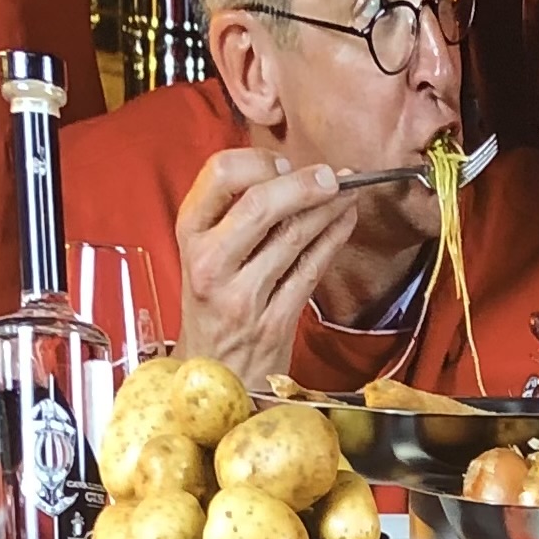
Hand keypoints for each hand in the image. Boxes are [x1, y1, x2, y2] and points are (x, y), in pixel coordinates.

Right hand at [175, 150, 361, 391]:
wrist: (212, 377)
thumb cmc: (212, 310)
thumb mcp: (202, 257)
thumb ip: (230, 216)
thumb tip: (282, 171)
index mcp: (190, 237)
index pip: (220, 174)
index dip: (259, 161)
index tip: (282, 163)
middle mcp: (210, 264)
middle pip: (262, 204)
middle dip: (305, 183)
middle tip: (331, 176)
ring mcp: (242, 297)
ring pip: (293, 236)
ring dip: (329, 207)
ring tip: (349, 191)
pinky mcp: (273, 324)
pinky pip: (311, 271)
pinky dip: (334, 240)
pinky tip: (346, 221)